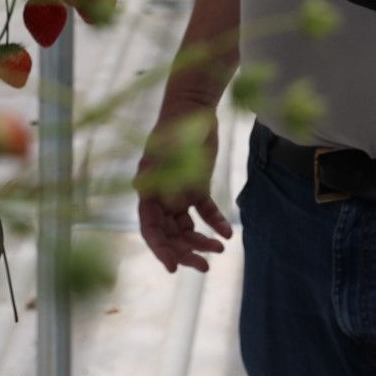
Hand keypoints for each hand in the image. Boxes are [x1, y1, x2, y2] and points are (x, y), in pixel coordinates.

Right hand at [135, 104, 231, 273]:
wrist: (194, 108)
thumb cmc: (176, 125)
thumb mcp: (169, 147)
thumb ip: (164, 170)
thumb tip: (154, 194)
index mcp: (148, 190)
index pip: (150, 228)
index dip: (160, 249)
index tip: (174, 267)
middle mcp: (160, 196)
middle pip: (169, 234)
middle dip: (185, 252)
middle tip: (205, 267)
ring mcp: (178, 193)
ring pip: (186, 228)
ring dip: (201, 241)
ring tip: (220, 249)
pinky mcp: (196, 187)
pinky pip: (205, 212)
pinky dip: (215, 223)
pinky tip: (228, 234)